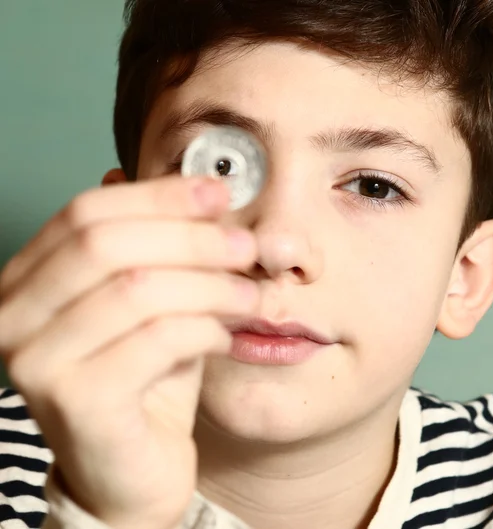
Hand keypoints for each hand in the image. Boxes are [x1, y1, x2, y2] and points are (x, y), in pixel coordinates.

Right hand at [0, 175, 258, 528]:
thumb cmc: (147, 376)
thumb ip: (164, 246)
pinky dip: (205, 329)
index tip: (218, 192)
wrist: (134, 467)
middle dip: (191, 239)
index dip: (158, 196)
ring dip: (210, 286)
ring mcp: (36, 361)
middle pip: (107, 245)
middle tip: (246, 247)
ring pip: (137, 290)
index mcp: (27, 279)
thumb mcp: (155, 300)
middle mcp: (13, 315)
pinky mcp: (74, 401)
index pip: (87, 211)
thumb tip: (199, 186)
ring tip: (250, 295)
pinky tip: (226, 336)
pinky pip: (156, 340)